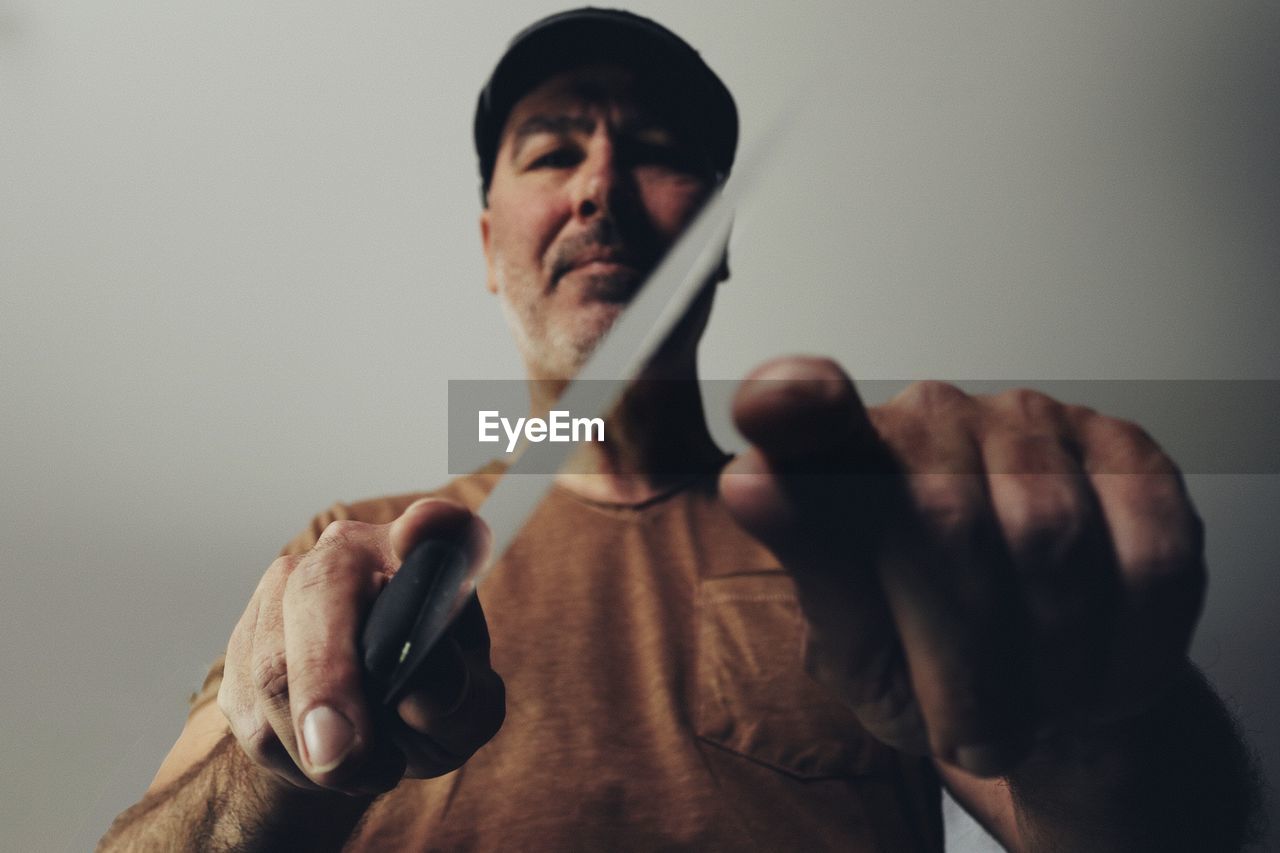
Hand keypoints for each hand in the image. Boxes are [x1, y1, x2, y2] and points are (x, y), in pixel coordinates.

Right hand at [218, 499, 505, 794]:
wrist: (362, 732)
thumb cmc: (430, 701)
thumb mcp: (467, 708)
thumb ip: (457, 696)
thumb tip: (415, 695)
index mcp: (422, 554)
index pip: (430, 523)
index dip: (425, 525)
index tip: (419, 533)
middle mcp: (348, 552)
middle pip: (316, 593)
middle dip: (324, 681)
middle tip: (343, 755)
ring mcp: (283, 590)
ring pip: (272, 670)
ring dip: (317, 747)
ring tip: (368, 766)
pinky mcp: (241, 645)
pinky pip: (251, 715)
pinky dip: (291, 760)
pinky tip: (327, 762)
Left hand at [720, 357, 1204, 776]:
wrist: (1040, 689)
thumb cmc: (928, 664)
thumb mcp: (856, 649)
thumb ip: (815, 567)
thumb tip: (752, 480)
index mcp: (841, 460)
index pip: (810, 419)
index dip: (793, 408)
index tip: (771, 401)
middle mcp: (930, 415)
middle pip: (944, 519)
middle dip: (965, 656)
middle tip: (973, 725)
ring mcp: (1031, 422)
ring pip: (1051, 537)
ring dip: (1049, 658)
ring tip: (1034, 694)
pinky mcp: (1126, 450)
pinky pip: (1147, 553)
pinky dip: (1128, 645)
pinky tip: (1097, 665)